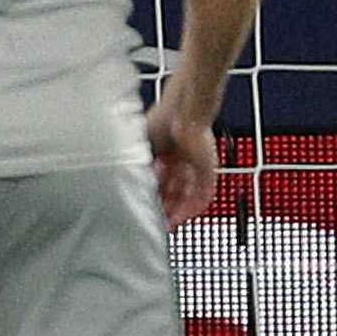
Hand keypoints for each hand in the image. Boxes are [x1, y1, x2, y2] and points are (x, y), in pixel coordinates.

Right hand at [145, 95, 218, 226]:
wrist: (185, 113)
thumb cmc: (163, 121)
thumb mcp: (142, 146)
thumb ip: (139, 165)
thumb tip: (128, 182)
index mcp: (165, 152)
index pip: (159, 180)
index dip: (152, 195)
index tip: (144, 207)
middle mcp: (180, 160)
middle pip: (174, 190)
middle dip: (165, 206)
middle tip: (156, 220)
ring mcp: (195, 166)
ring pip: (188, 194)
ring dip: (179, 209)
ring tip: (169, 222)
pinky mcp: (208, 170)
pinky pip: (204, 194)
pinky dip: (194, 206)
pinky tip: (185, 216)